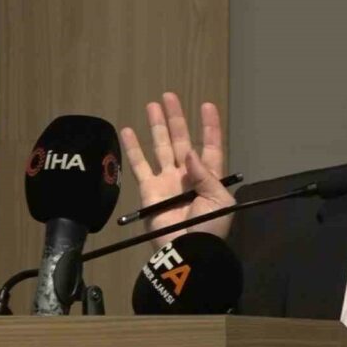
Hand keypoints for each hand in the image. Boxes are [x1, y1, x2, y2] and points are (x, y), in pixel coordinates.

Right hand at [120, 93, 234, 243]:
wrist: (187, 250)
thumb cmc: (210, 227)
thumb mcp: (219, 200)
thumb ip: (205, 174)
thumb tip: (190, 154)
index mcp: (209, 177)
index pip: (210, 146)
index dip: (209, 127)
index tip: (206, 106)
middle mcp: (188, 175)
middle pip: (182, 141)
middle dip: (177, 119)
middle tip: (170, 96)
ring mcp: (167, 181)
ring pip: (161, 147)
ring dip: (157, 127)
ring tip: (153, 105)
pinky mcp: (149, 190)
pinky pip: (140, 165)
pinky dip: (133, 149)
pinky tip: (128, 130)